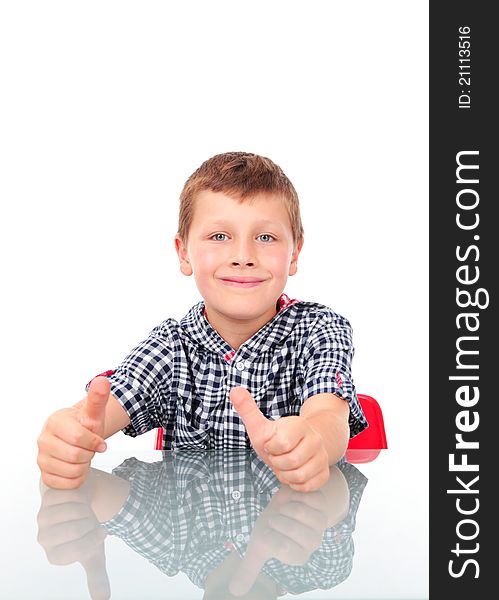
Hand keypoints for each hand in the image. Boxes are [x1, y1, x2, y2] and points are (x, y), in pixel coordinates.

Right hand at [37, 377, 109, 488]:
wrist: (76, 435)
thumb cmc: (83, 424)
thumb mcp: (93, 412)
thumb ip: (98, 398)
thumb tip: (102, 382)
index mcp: (55, 422)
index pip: (78, 437)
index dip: (94, 441)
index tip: (99, 442)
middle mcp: (44, 440)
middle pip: (75, 456)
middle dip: (89, 453)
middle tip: (89, 448)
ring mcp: (42, 458)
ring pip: (72, 471)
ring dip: (84, 466)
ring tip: (83, 456)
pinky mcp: (45, 474)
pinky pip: (67, 483)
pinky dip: (78, 477)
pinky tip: (77, 466)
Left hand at [37, 484, 109, 599]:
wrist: (80, 503)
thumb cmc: (87, 530)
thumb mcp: (94, 552)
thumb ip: (96, 576)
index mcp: (55, 555)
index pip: (76, 551)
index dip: (93, 539)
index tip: (100, 533)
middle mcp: (45, 539)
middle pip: (74, 529)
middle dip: (90, 522)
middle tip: (91, 520)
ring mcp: (43, 517)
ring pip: (72, 511)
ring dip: (86, 508)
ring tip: (85, 510)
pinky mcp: (47, 499)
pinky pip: (70, 496)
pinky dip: (80, 496)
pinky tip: (78, 499)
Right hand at [228, 482, 330, 595]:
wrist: (284, 505)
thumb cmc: (271, 528)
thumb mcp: (257, 547)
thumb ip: (249, 569)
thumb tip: (234, 591)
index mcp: (298, 556)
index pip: (283, 548)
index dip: (270, 534)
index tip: (269, 531)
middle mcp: (312, 543)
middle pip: (293, 529)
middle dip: (278, 519)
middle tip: (277, 519)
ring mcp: (320, 524)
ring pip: (302, 512)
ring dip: (288, 506)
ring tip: (285, 509)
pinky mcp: (322, 505)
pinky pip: (309, 498)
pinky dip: (296, 495)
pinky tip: (294, 499)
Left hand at [229, 387, 329, 491]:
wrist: (301, 445)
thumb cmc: (279, 437)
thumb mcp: (261, 425)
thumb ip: (248, 409)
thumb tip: (234, 390)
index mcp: (299, 425)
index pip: (282, 443)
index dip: (271, 448)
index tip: (271, 443)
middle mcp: (315, 439)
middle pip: (291, 461)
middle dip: (277, 463)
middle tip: (277, 456)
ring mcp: (322, 456)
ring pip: (300, 475)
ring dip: (286, 475)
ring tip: (285, 465)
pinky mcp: (324, 472)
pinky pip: (308, 486)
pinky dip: (296, 484)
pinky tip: (293, 473)